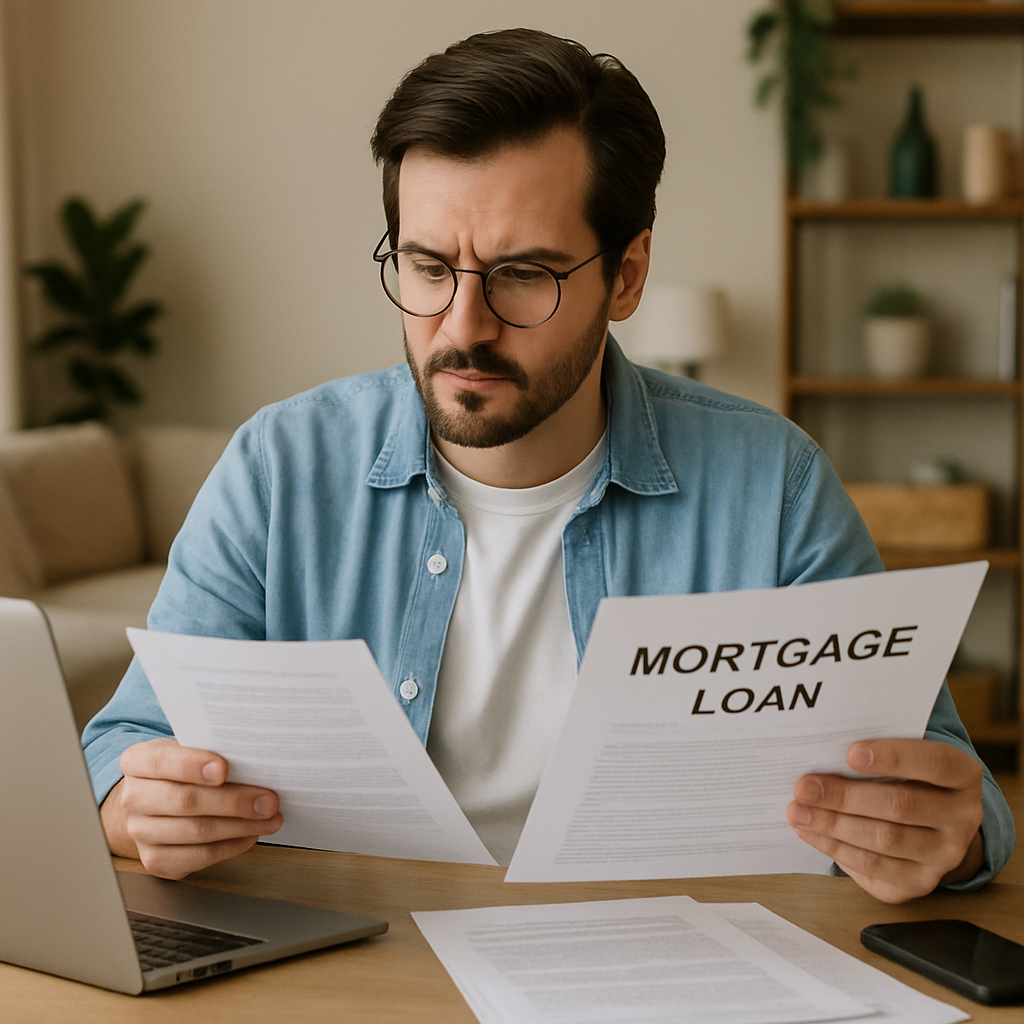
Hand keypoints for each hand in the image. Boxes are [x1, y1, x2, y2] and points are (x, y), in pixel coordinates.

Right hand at [100, 738, 282, 879]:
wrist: (152, 801)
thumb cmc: (180, 769)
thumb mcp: (188, 749)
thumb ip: (212, 750)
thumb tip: (256, 760)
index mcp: (137, 761)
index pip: (163, 762)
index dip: (193, 765)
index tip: (224, 769)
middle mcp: (133, 798)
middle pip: (186, 801)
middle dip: (234, 801)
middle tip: (269, 800)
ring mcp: (141, 832)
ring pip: (197, 831)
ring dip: (241, 826)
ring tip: (271, 818)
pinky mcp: (156, 860)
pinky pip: (199, 857)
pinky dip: (231, 846)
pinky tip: (252, 834)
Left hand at [787, 738, 984, 902]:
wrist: (933, 825)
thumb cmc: (908, 777)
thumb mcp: (906, 757)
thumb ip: (876, 752)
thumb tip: (820, 749)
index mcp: (963, 775)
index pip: (934, 763)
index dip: (893, 757)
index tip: (850, 753)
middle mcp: (961, 818)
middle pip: (901, 806)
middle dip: (845, 797)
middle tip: (804, 786)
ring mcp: (943, 855)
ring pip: (885, 841)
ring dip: (833, 825)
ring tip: (798, 811)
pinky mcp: (919, 882)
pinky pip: (874, 868)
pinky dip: (836, 848)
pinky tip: (810, 832)